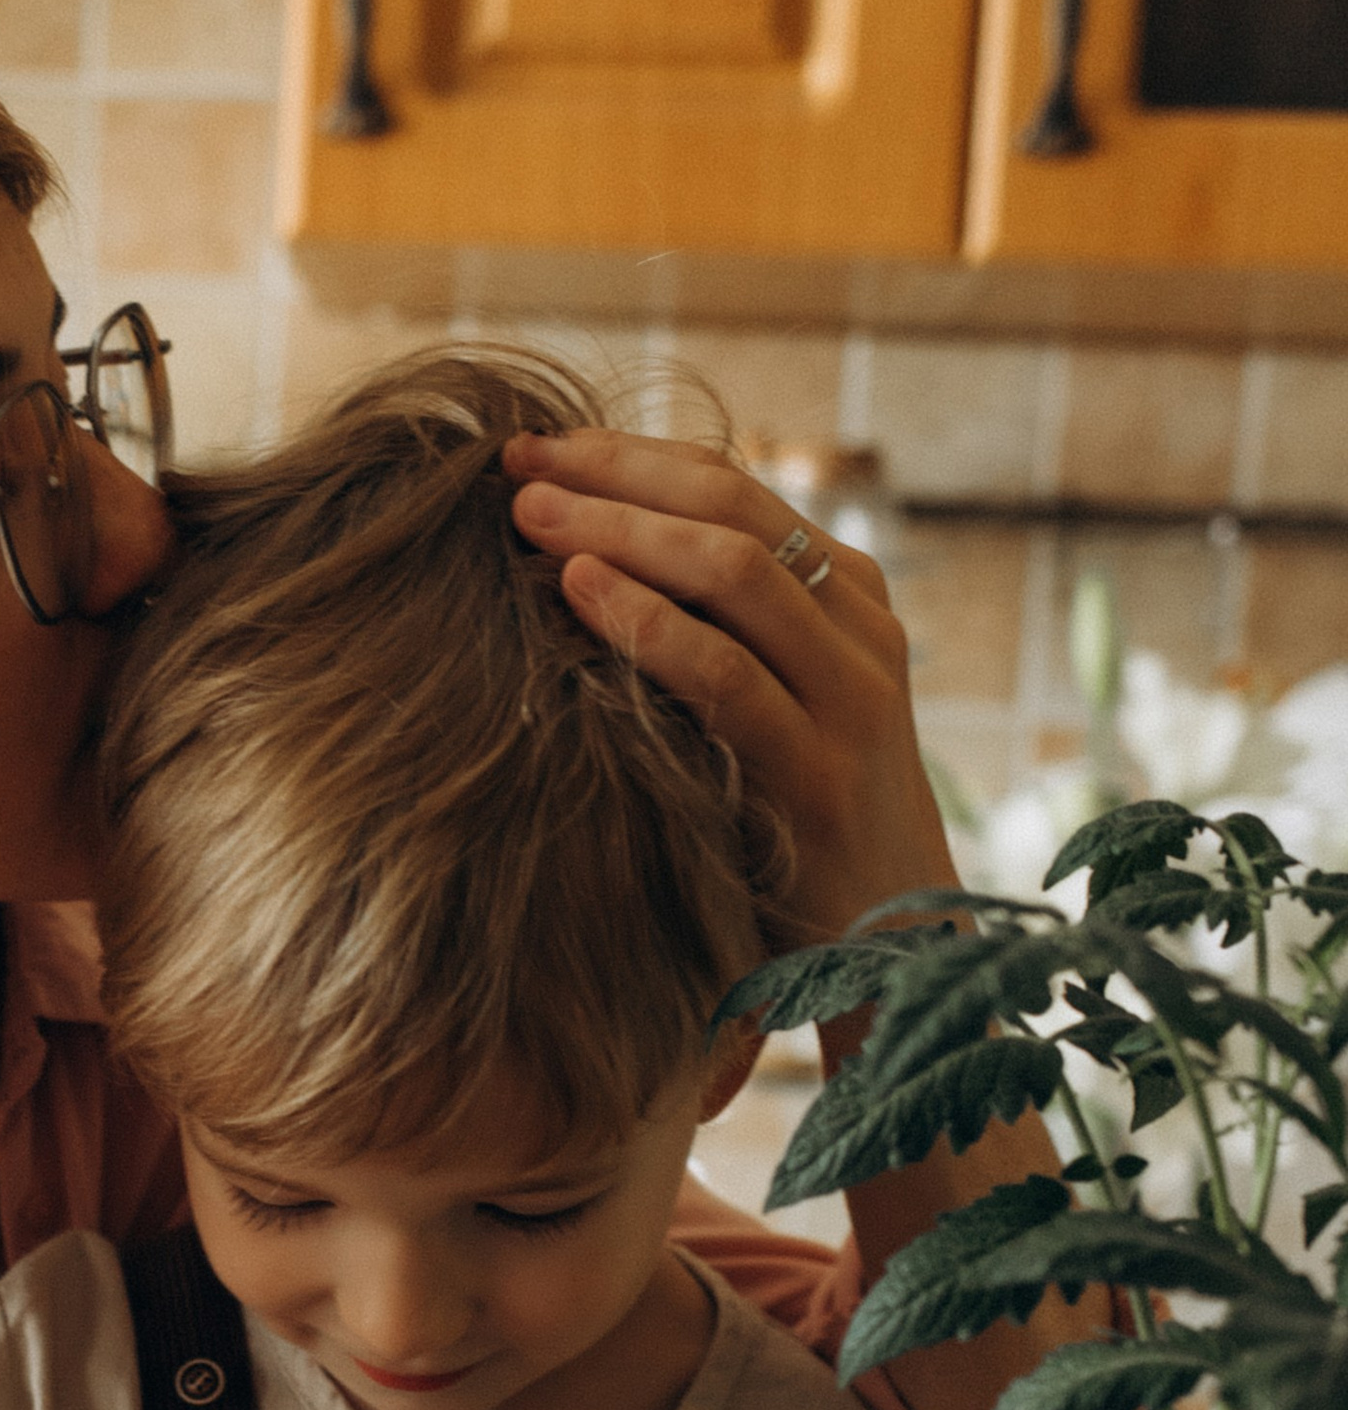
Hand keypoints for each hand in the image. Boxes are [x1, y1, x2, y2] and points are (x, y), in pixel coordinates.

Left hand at [504, 425, 954, 945]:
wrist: (896, 963)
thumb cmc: (797, 835)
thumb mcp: (766, 716)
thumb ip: (714, 642)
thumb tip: (578, 569)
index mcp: (848, 601)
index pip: (734, 490)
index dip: (629, 457)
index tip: (533, 446)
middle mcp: (861, 633)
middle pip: (731, 508)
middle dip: (613, 475)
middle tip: (512, 461)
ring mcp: (851, 700)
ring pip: (733, 572)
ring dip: (617, 529)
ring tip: (526, 513)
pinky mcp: (820, 775)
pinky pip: (726, 675)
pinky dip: (647, 622)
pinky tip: (576, 591)